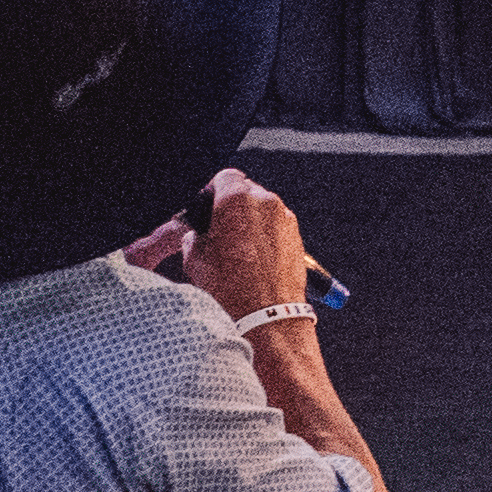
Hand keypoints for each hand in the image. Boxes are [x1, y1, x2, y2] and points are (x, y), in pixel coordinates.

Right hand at [185, 168, 311, 336]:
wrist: (266, 315)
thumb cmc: (230, 288)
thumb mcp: (194, 258)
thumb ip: (194, 235)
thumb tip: (197, 233)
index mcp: (237, 199)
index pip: (225, 176)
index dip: (213, 191)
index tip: (207, 206)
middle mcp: (266, 202)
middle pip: (246, 191)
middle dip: (232, 206)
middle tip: (218, 229)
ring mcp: (285, 218)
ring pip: (263, 209)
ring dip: (250, 221)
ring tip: (236, 249)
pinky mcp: (297, 236)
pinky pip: (277, 226)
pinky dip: (265, 235)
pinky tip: (253, 258)